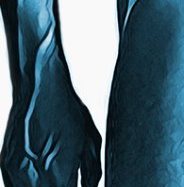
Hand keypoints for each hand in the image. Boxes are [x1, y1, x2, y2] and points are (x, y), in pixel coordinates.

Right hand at [0, 72, 101, 186]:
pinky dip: (30, 185)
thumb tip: (92, 186)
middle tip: (68, 180)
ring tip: (55, 175)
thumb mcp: (91, 140)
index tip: (79, 185)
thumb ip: (92, 171)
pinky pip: (16, 186)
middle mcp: (34, 178)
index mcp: (58, 174)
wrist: (40, 90)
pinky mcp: (6, 165)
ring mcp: (16, 173)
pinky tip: (42, 175)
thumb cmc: (68, 111)